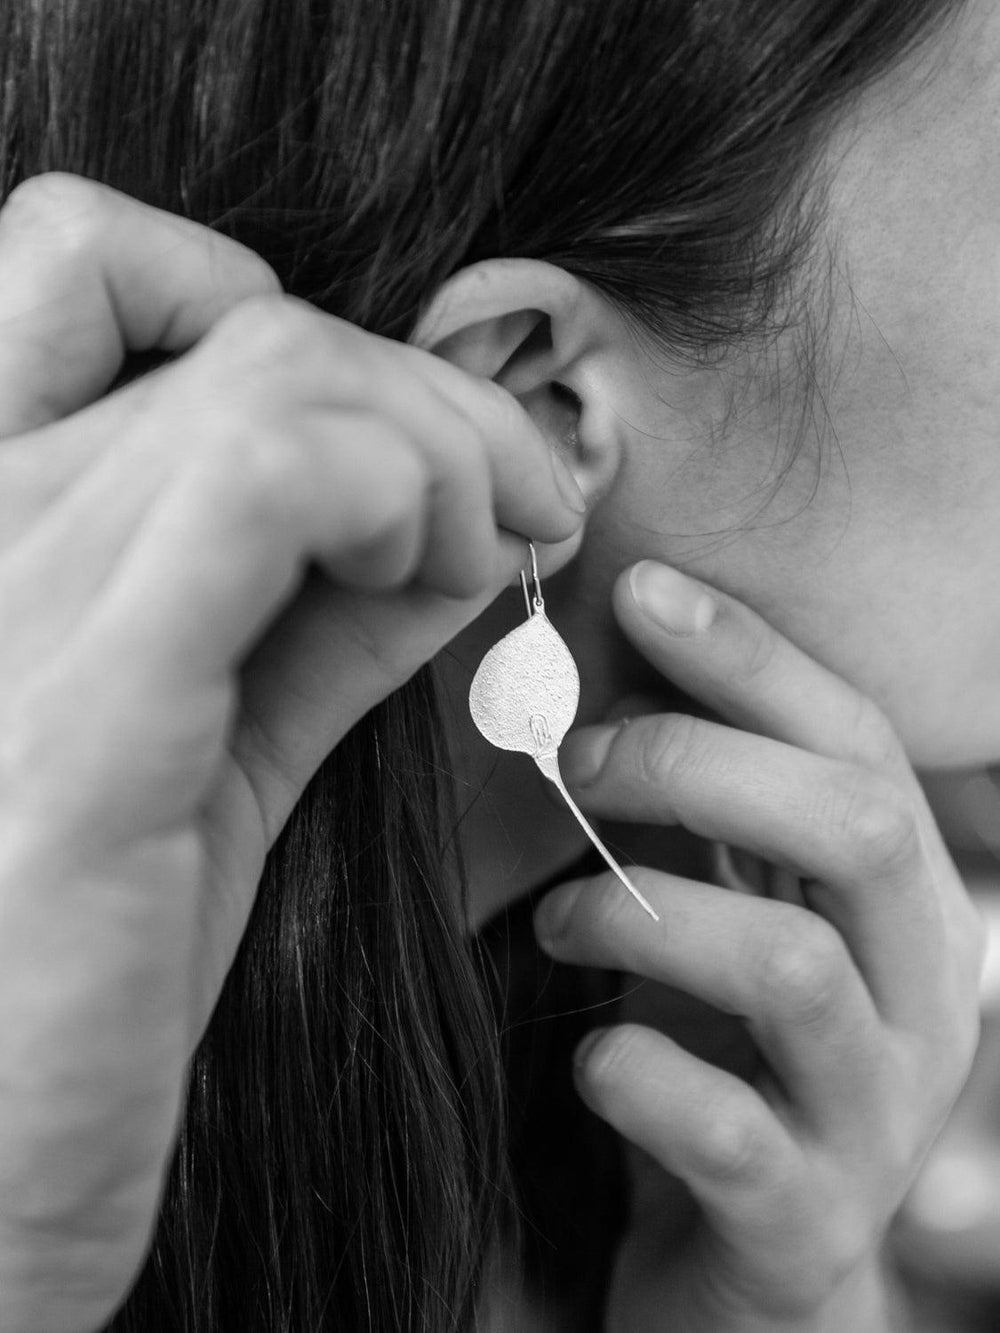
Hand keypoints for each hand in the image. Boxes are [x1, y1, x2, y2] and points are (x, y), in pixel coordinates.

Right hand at [0, 173, 583, 1330]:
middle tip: (522, 506)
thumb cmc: (76, 962)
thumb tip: (444, 526)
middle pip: (259, 327)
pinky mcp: (88, 701)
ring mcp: (16, 587)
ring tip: (490, 554)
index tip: (373, 436)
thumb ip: (313, 623)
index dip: (256, 303)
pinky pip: (268, 477)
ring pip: (284, 372)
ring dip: (444, 443)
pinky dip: (400, 497)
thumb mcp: (208, 753)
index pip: (82, 259)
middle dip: (438, 397)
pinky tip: (437, 583)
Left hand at [533, 560, 983, 1331]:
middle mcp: (923, 999)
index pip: (858, 740)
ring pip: (794, 967)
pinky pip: (726, 1131)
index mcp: (910, 905)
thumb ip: (711, 811)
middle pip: (859, 828)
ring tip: (556, 916)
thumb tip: (617, 671)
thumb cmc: (734, 1052)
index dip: (753, 656)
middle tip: (576, 761)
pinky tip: (592, 1054)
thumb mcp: (741, 911)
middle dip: (702, 765)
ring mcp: (874, 1116)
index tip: (641, 590)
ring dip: (646, 912)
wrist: (761, 1260)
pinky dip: (637, 1073)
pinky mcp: (802, 1220)